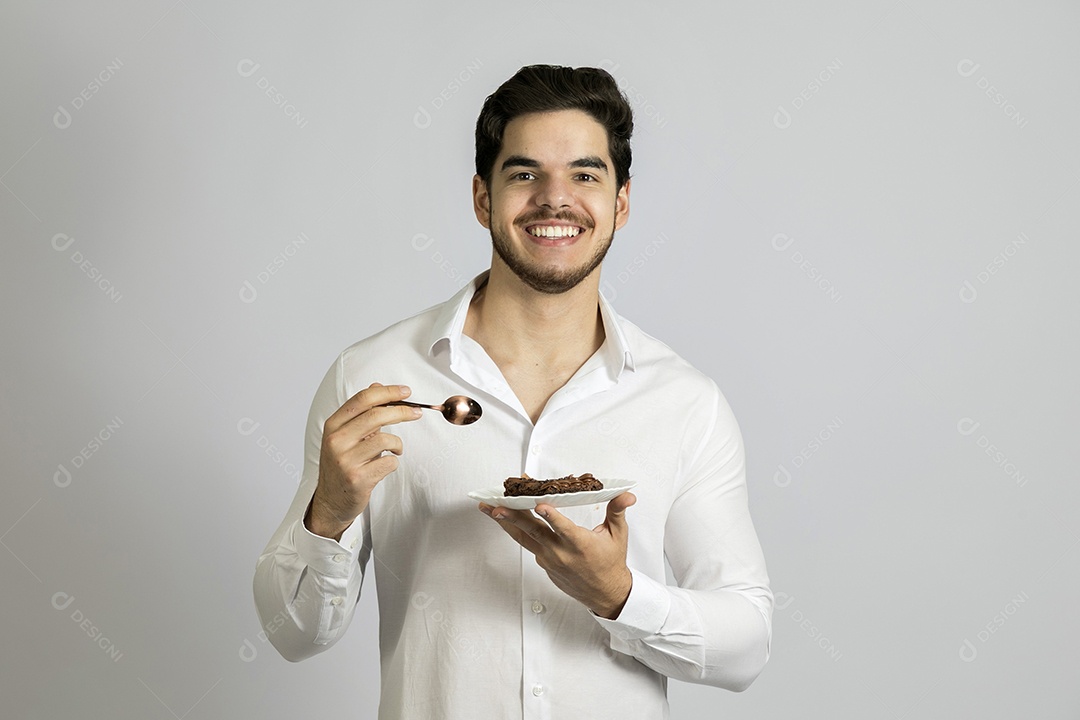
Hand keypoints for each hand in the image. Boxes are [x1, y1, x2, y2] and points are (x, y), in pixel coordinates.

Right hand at [307, 383, 421, 539]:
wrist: (331, 500)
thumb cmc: (342, 465)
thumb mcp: (346, 435)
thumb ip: (362, 413)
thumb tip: (378, 387)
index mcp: (333, 425)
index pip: (363, 399)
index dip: (388, 392)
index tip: (406, 392)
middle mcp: (336, 440)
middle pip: (376, 415)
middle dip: (402, 411)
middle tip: (416, 413)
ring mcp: (346, 460)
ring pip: (385, 439)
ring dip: (397, 443)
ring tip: (395, 449)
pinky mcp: (358, 479)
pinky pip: (389, 462)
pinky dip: (393, 462)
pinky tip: (384, 466)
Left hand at [479, 492, 636, 618]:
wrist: (605, 593)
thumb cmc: (611, 562)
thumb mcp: (618, 535)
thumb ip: (617, 511)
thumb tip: (628, 493)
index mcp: (581, 544)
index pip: (564, 528)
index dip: (552, 516)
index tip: (540, 505)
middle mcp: (561, 553)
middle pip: (533, 531)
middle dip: (513, 517)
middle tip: (496, 504)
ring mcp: (549, 559)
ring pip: (523, 538)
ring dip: (505, 523)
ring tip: (488, 509)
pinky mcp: (543, 563)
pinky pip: (528, 544)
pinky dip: (517, 530)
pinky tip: (505, 517)